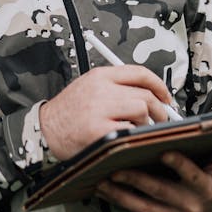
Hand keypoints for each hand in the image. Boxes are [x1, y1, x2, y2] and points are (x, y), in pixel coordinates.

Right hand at [39, 65, 173, 160]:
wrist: (44, 130)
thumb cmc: (69, 111)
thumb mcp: (89, 87)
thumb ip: (116, 86)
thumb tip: (151, 94)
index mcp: (100, 75)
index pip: (140, 73)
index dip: (159, 85)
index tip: (167, 97)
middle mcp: (101, 89)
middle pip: (145, 94)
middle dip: (160, 110)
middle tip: (161, 119)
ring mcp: (99, 110)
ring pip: (141, 112)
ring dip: (145, 124)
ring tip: (136, 130)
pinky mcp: (98, 131)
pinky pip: (129, 132)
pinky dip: (132, 137)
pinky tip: (124, 139)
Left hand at [95, 137, 211, 211]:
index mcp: (205, 189)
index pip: (191, 176)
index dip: (178, 165)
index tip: (163, 150)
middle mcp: (188, 205)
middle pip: (159, 191)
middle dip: (137, 180)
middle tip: (115, 167)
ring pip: (143, 206)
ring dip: (120, 194)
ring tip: (100, 180)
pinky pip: (137, 211)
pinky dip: (119, 201)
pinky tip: (102, 190)